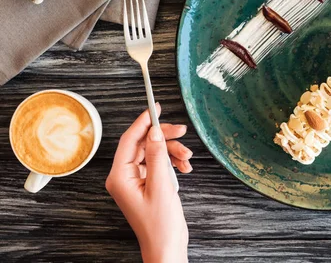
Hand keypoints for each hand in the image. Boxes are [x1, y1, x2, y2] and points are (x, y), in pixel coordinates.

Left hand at [106, 104, 191, 262]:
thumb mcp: (161, 186)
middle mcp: (124, 176)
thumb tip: (155, 132)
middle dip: (164, 138)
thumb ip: (157, 156)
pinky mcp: (147, 184)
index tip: (154, 107)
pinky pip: (158, 164)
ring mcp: (135, 180)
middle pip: (144, 144)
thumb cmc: (160, 225)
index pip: (129, 140)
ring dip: (172, 152)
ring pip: (154, 152)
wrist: (166, 246)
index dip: (143, 121)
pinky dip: (172, 162)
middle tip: (182, 132)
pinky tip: (184, 168)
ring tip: (187, 159)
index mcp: (119, 177)